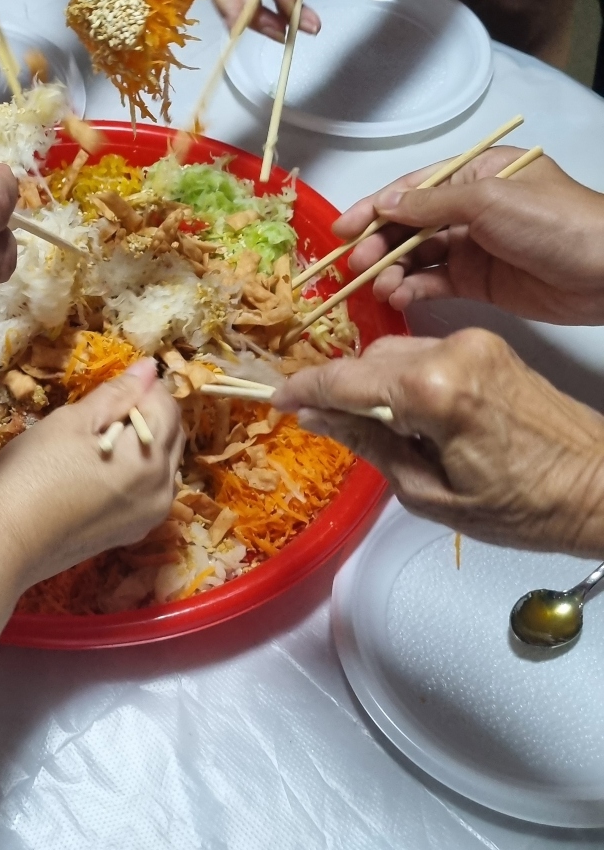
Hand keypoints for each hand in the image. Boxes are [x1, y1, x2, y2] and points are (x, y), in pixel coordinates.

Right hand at [0, 359, 183, 588]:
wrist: (0, 545)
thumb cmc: (31, 474)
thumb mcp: (71, 423)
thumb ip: (116, 394)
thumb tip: (149, 368)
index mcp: (151, 460)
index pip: (167, 407)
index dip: (142, 387)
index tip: (108, 387)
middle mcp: (161, 492)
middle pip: (170, 438)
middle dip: (146, 415)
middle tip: (100, 412)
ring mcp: (146, 519)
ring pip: (160, 466)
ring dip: (141, 444)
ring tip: (96, 441)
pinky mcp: (127, 535)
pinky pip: (145, 492)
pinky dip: (132, 473)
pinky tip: (97, 471)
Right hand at [275, 331, 603, 553]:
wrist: (598, 486)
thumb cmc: (525, 506)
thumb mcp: (429, 494)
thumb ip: (369, 446)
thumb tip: (317, 418)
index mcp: (436, 390)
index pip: (345, 379)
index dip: (304, 389)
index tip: (277, 401)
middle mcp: (454, 352)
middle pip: (368, 360)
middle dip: (341, 390)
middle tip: (323, 424)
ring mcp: (474, 343)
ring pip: (394, 354)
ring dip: (374, 384)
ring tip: (376, 430)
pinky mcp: (489, 345)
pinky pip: (424, 354)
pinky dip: (404, 379)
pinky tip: (410, 417)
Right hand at [332, 147, 603, 323]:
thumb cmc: (553, 221)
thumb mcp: (489, 200)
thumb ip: (431, 203)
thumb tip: (385, 203)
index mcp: (474, 174)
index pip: (412, 189)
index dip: (374, 208)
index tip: (342, 231)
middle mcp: (470, 208)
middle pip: (409, 225)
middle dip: (379, 244)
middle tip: (356, 266)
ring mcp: (474, 247)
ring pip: (418, 257)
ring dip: (394, 271)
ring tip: (381, 288)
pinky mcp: (480, 283)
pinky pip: (436, 284)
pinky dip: (415, 290)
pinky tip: (401, 298)